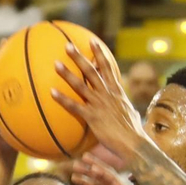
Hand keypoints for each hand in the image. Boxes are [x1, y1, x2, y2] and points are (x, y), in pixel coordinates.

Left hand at [50, 39, 142, 158]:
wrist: (133, 143)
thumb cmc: (133, 131)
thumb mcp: (132, 114)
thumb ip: (127, 108)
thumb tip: (130, 110)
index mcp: (117, 91)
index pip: (107, 67)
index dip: (99, 54)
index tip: (92, 41)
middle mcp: (107, 94)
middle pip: (91, 71)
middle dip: (79, 57)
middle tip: (67, 46)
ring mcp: (99, 104)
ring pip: (80, 85)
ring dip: (67, 74)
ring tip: (56, 64)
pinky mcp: (92, 117)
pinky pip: (74, 106)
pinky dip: (62, 99)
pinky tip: (52, 92)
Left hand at [74, 148, 138, 184]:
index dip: (85, 181)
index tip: (73, 176)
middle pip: (102, 180)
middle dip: (89, 171)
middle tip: (76, 163)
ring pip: (108, 177)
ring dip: (96, 167)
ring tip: (84, 159)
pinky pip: (114, 180)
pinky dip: (104, 173)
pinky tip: (94, 168)